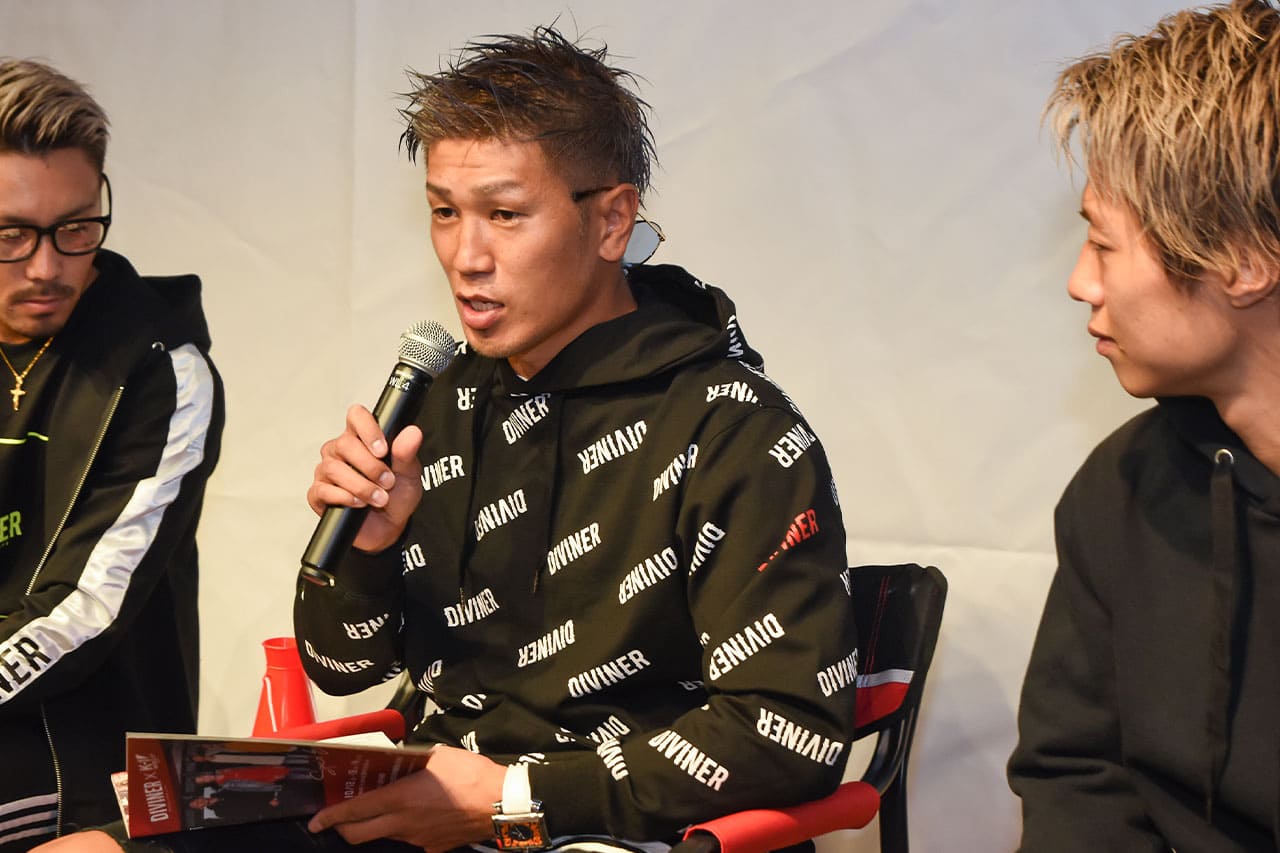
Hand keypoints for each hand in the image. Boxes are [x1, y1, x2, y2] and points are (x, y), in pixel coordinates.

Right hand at [307, 404, 424, 552]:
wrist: (388, 528)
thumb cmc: (396, 496)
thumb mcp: (409, 475)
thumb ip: (407, 453)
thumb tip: (413, 432)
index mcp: (362, 439)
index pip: (356, 416)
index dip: (367, 428)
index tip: (383, 450)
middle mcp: (340, 451)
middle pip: (344, 444)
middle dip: (370, 466)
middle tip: (388, 482)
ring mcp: (327, 471)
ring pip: (334, 468)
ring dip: (361, 485)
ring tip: (379, 498)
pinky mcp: (318, 494)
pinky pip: (323, 490)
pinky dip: (344, 497)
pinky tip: (358, 504)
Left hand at [308, 746, 506, 852]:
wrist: (501, 803)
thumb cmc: (472, 775)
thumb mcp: (439, 755)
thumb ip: (416, 758)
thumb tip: (406, 756)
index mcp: (400, 799)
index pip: (353, 812)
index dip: (329, 817)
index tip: (315, 820)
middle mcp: (403, 824)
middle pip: (359, 835)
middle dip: (342, 829)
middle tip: (339, 819)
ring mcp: (417, 839)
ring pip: (385, 836)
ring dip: (377, 825)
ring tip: (386, 808)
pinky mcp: (433, 847)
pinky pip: (410, 839)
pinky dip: (405, 829)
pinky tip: (419, 815)